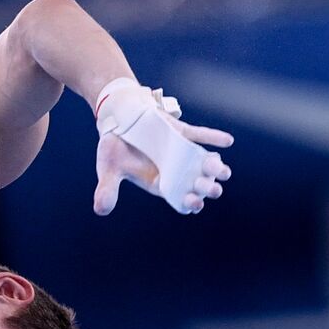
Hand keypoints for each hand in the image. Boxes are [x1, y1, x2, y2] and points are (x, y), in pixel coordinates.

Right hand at [93, 85, 233, 215]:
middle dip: (205, 187)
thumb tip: (101, 210)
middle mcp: (172, 168)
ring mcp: (179, 150)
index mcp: (156, 181)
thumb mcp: (108, 168)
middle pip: (194, 182)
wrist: (118, 118)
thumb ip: (107, 189)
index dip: (188, 201)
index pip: (177, 195)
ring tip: (224, 172)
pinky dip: (213, 138)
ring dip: (214, 167)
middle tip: (214, 190)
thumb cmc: (113, 147)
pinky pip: (199, 135)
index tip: (196, 204)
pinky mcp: (182, 132)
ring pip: (201, 161)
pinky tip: (227, 142)